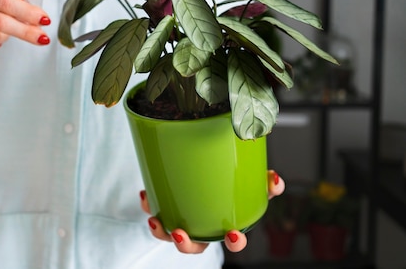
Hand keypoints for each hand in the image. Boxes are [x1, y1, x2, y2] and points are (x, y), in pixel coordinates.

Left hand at [140, 170, 284, 253]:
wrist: (202, 175)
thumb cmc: (229, 185)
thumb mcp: (250, 182)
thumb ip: (263, 182)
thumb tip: (274, 178)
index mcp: (227, 224)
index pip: (234, 241)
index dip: (235, 242)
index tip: (233, 234)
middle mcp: (204, 229)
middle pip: (196, 247)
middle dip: (188, 246)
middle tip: (181, 235)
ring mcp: (185, 223)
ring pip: (171, 237)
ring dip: (162, 233)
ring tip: (156, 221)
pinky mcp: (168, 212)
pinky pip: (156, 214)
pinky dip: (150, 206)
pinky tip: (147, 195)